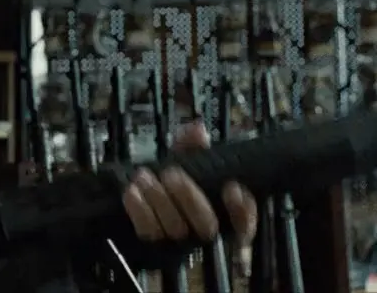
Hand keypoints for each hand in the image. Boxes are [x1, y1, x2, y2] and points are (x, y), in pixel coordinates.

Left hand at [121, 122, 257, 273]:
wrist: (140, 203)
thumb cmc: (171, 182)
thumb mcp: (184, 161)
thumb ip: (192, 146)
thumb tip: (197, 129)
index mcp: (220, 215)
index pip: (245, 225)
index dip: (243, 211)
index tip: (232, 187)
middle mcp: (203, 234)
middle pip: (206, 225)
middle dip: (189, 197)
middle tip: (173, 174)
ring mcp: (178, 243)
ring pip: (175, 229)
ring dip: (159, 199)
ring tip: (144, 176)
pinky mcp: (153, 246)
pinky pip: (148, 233)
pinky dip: (139, 210)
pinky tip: (132, 191)